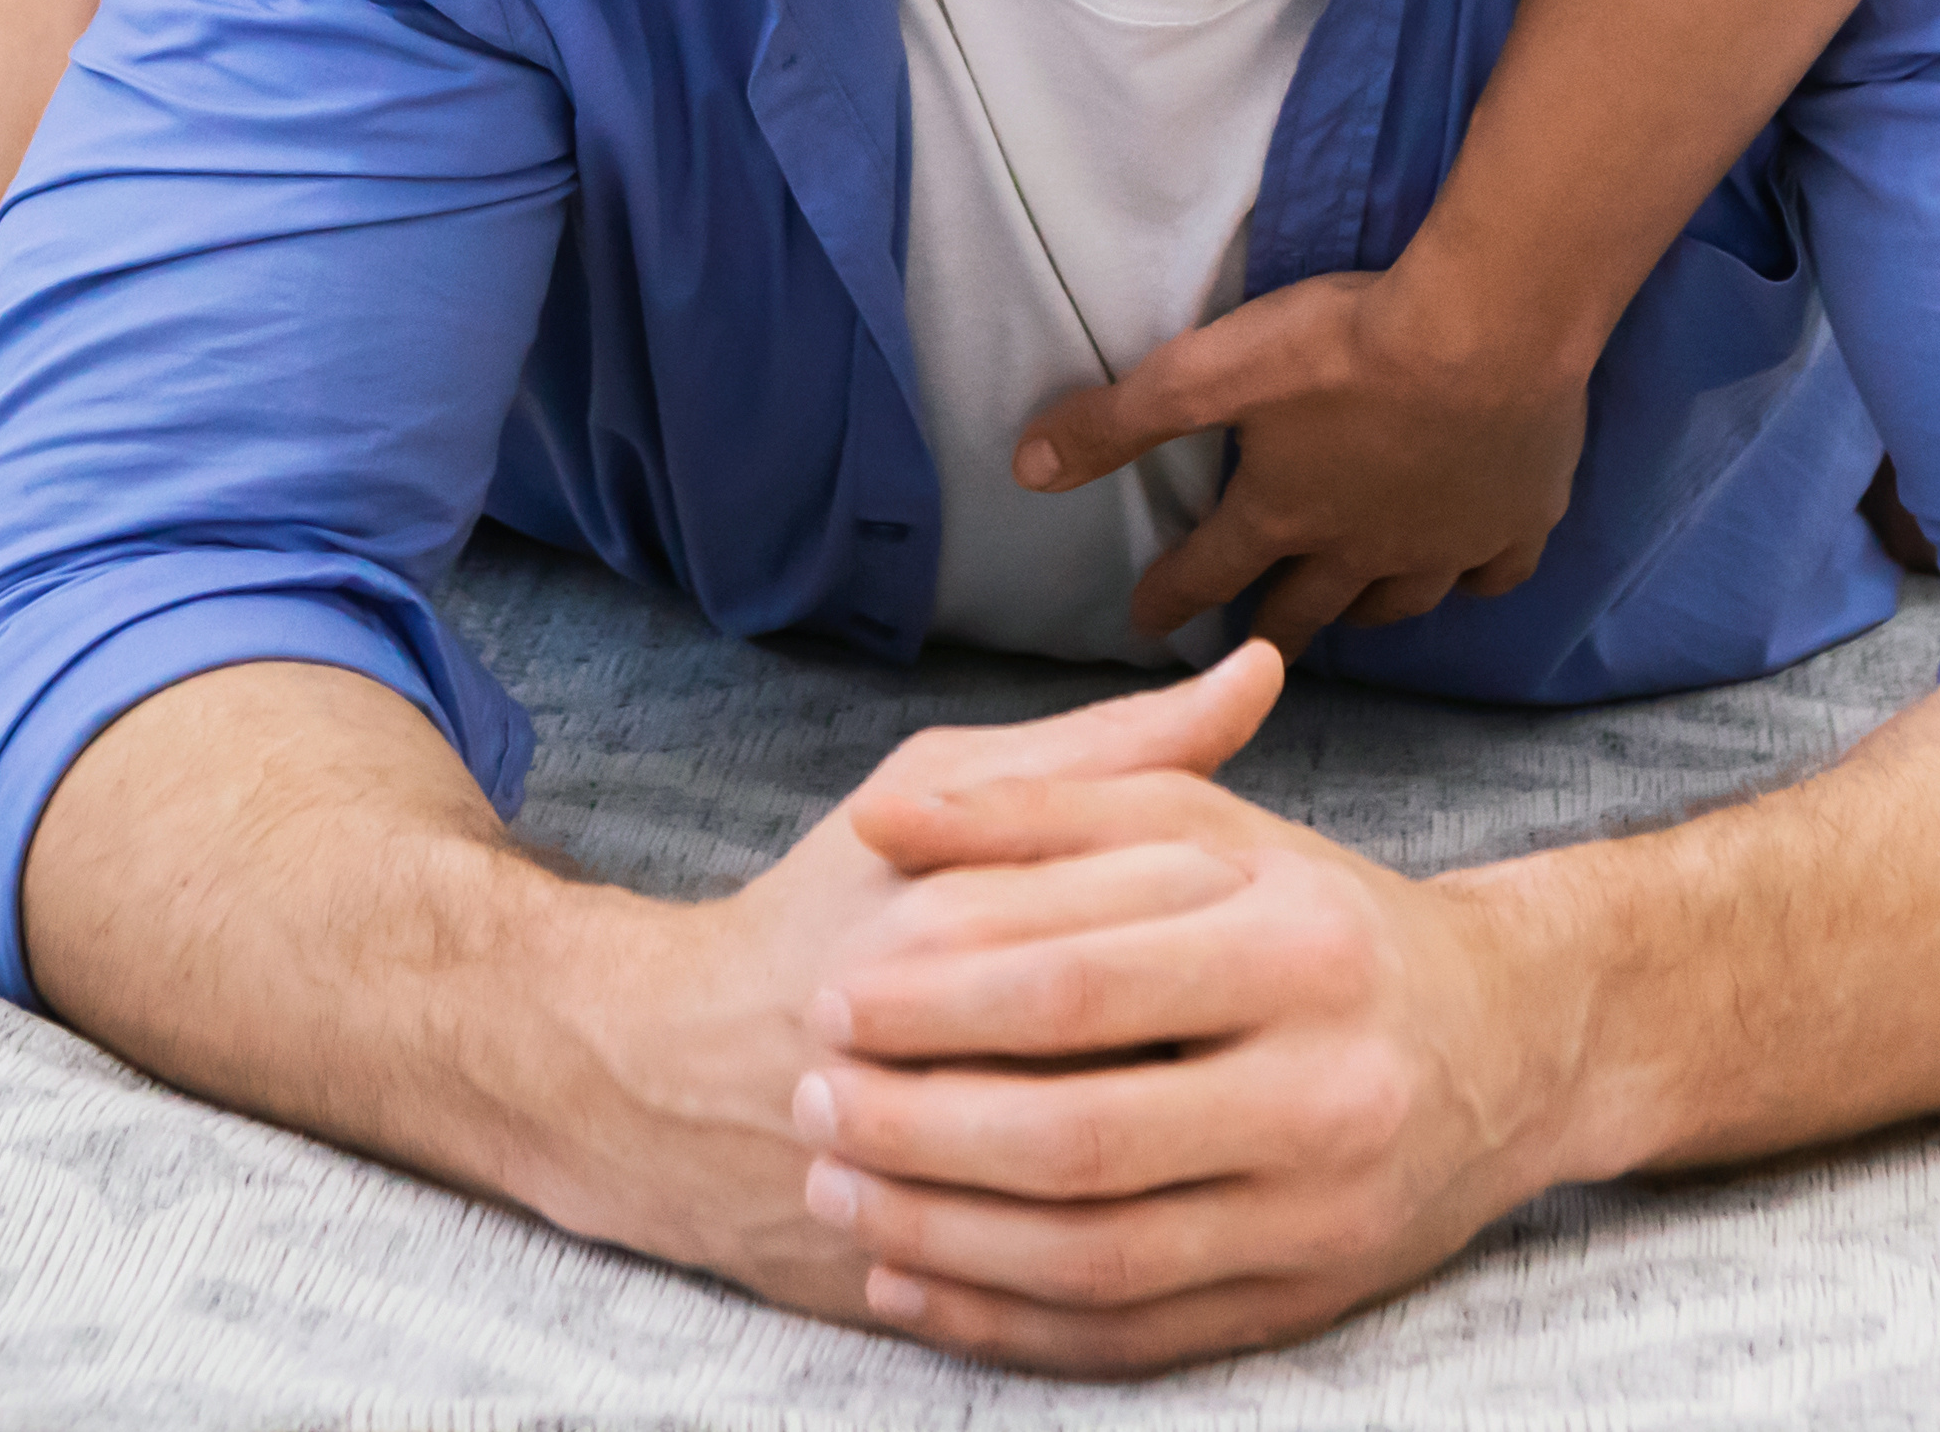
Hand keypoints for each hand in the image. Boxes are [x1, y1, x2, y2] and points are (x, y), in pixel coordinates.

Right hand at [546, 656, 1287, 1325]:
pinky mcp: (928, 1257)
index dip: (1240, 900)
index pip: (1167, 891)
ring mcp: (925, 1156)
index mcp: (950, 904)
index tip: (1265, 905)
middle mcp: (937, 1032)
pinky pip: (1084, 1269)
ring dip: (1203, 1134)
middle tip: (1262, 1018)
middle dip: (1232, 1027)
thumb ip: (1104, 749)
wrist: (673, 1084)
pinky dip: (1148, 1235)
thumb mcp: (941, 794)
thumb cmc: (826, 914)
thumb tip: (1260, 670)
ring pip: (1136, 1162)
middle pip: (1167, 1030)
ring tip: (1224, 1101)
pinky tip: (1176, 1195)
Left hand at [796, 643, 1591, 1370]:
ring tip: (839, 1192)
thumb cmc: (1318, 915)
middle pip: (1081, 1136)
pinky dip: (1007, 1326)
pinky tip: (912, 1290)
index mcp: (1299, 948)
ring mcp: (1321, 1215)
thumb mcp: (1206, 830)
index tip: (834, 998)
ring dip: (943, 1238)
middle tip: (813, 1100)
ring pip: (1096, 1258)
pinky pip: (1132, 1339)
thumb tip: (888, 820)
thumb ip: (1049, 806)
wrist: (1506, 1045)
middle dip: (920, 1129)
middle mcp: (1327, 1090)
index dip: (939, 998)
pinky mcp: (1304, 1305)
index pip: (1084, 985)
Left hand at [1012, 267, 1584, 651]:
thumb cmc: (1346, 344)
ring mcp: (1446, 542)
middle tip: (1249, 649)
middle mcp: (1362, 547)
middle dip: (1269, 630)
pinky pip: (1493, 572)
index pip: (1211, 571)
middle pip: (1308, 607)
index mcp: (1286, 513)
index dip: (1171, 596)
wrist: (1491, 328)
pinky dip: (1475, 578)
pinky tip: (1469, 573)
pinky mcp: (1517, 519)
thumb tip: (1023, 469)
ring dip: (1366, 611)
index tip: (1145, 624)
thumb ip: (1120, 420)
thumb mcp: (1212, 370)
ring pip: (1399, 600)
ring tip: (1352, 613)